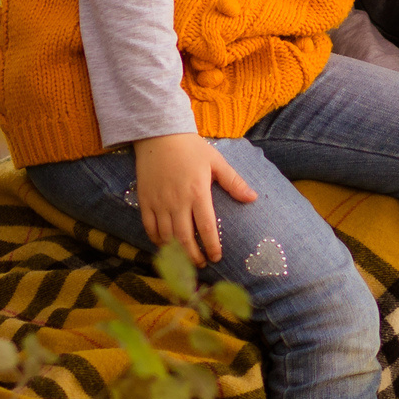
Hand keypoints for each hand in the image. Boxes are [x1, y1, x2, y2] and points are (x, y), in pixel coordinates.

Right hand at [132, 133, 256, 263]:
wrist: (159, 133)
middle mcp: (177, 201)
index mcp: (197, 192)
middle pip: (184, 239)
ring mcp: (159, 202)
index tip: (217, 257)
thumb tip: (253, 198)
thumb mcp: (216, 161)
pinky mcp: (145, 200)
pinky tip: (165, 246)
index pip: (206, 228)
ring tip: (185, 260)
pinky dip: (157, 241)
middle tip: (201, 264)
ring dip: (176, 253)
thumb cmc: (191, 147)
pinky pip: (149, 228)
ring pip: (166, 237)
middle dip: (194, 257)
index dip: (212, 247)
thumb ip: (234, 182)